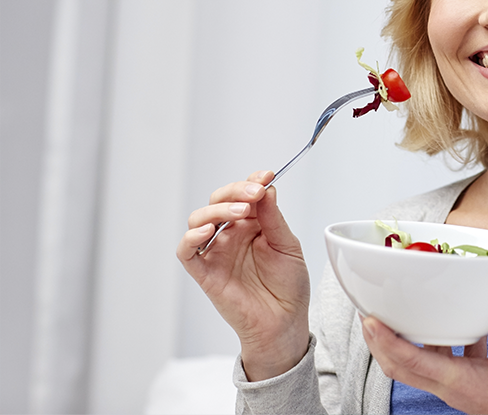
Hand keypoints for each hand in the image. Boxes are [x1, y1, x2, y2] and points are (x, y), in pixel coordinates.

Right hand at [177, 170, 310, 380]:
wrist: (285, 322)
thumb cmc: (288, 286)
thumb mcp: (288, 246)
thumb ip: (274, 218)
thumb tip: (266, 188)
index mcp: (253, 224)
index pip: (244, 194)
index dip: (252, 181)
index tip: (267, 175)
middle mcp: (232, 234)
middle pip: (220, 201)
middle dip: (235, 191)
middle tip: (254, 192)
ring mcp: (217, 252)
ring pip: (200, 220)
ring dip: (217, 210)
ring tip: (239, 211)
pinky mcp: (205, 273)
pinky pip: (187, 252)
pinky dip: (191, 238)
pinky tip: (208, 231)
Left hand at [362, 294, 487, 414]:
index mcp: (459, 381)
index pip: (412, 361)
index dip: (387, 341)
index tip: (370, 320)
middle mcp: (449, 385)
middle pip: (399, 367)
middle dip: (379, 343)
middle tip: (367, 316)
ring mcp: (454, 385)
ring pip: (415, 365)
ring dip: (401, 343)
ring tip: (395, 316)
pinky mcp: (464, 382)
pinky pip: (439, 361)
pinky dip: (435, 342)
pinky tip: (453, 322)